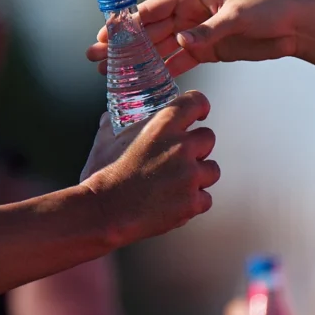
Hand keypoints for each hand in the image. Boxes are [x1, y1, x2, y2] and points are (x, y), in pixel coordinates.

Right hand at [81, 91, 218, 244]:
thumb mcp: (104, 142)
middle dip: (197, 148)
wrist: (103, 212)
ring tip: (176, 184)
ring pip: (212, 170)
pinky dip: (192, 203)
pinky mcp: (192, 202)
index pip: (195, 102)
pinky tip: (173, 204)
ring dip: (198, 176)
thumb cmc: (102, 177)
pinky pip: (205, 199)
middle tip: (180, 159)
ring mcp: (189, 176)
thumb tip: (110, 118)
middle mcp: (181, 147)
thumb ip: (112, 126)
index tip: (200, 113)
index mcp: (162, 126)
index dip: (199, 107)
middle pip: (208, 138)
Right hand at [86, 0, 302, 77]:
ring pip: (159, 49)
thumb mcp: (238, 17)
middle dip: (123, 46)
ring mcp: (196, 33)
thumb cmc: (269, 10)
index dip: (126, 23)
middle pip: (149, 31)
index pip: (151, 9)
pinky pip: (178, 63)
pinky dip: (161, 73)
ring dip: (137, 62)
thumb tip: (181, 43)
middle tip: (96, 59)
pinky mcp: (207, 51)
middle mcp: (189, 13)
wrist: (295, 27)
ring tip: (110, 74)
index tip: (104, 35)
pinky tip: (142, 85)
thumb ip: (208, 31)